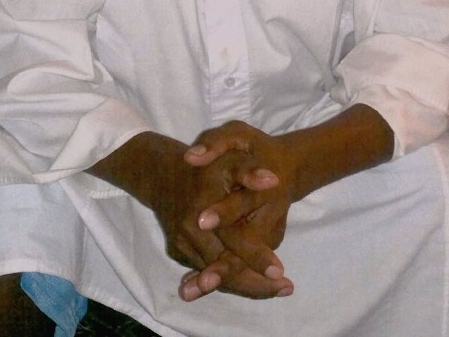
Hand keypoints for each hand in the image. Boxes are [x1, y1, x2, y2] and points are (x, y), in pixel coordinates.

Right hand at [88, 132, 289, 297]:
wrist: (162, 173)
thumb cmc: (204, 165)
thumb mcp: (228, 159)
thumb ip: (249, 171)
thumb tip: (273, 180)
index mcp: (203, 213)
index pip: (235, 243)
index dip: (258, 259)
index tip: (282, 273)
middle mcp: (190, 234)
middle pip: (225, 271)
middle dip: (256, 285)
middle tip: (287, 289)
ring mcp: (182, 245)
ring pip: (216, 276)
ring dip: (245, 285)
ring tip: (277, 289)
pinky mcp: (178, 251)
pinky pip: (206, 269)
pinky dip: (227, 277)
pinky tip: (252, 280)